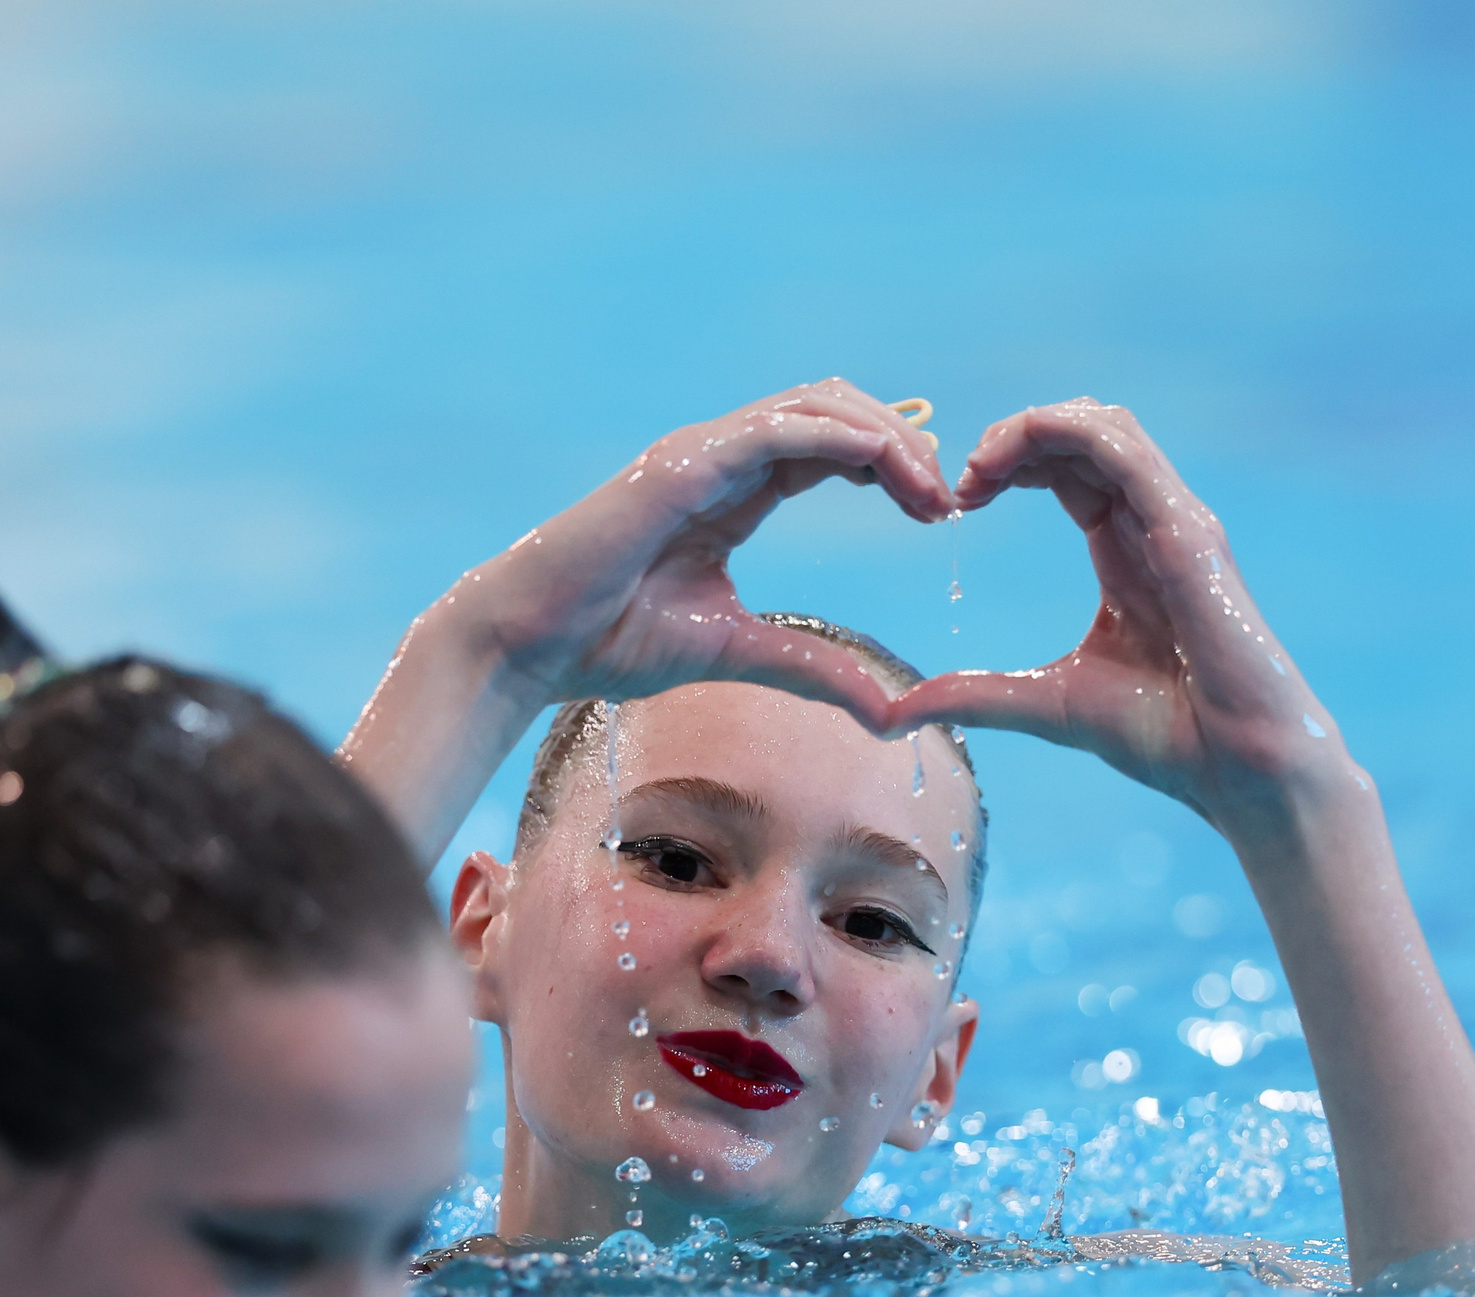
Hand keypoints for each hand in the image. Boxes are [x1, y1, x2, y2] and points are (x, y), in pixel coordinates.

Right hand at [455, 378, 952, 724]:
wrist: (530, 642)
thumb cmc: (610, 641)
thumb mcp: (738, 653)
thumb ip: (812, 671)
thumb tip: (889, 713)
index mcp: (733, 491)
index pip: (830, 449)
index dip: (891, 467)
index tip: (936, 514)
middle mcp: (720, 457)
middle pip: (835, 410)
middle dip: (902, 443)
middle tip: (944, 499)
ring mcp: (700, 452)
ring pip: (815, 404)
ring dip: (883, 435)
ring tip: (927, 487)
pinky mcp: (682, 463)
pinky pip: (777, 427)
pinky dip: (838, 437)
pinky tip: (882, 466)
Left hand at [888, 400, 1341, 834]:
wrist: (1237, 770)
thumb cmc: (1165, 738)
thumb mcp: (1043, 704)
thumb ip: (975, 696)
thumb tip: (898, 714)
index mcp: (1125, 551)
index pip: (1067, 470)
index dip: (1007, 467)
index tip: (956, 504)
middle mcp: (1153, 524)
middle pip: (1081, 435)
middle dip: (1011, 439)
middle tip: (957, 481)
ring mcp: (1175, 521)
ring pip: (1104, 425)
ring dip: (1031, 427)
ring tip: (975, 466)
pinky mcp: (1188, 531)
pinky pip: (1124, 449)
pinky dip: (1064, 433)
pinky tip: (1009, 462)